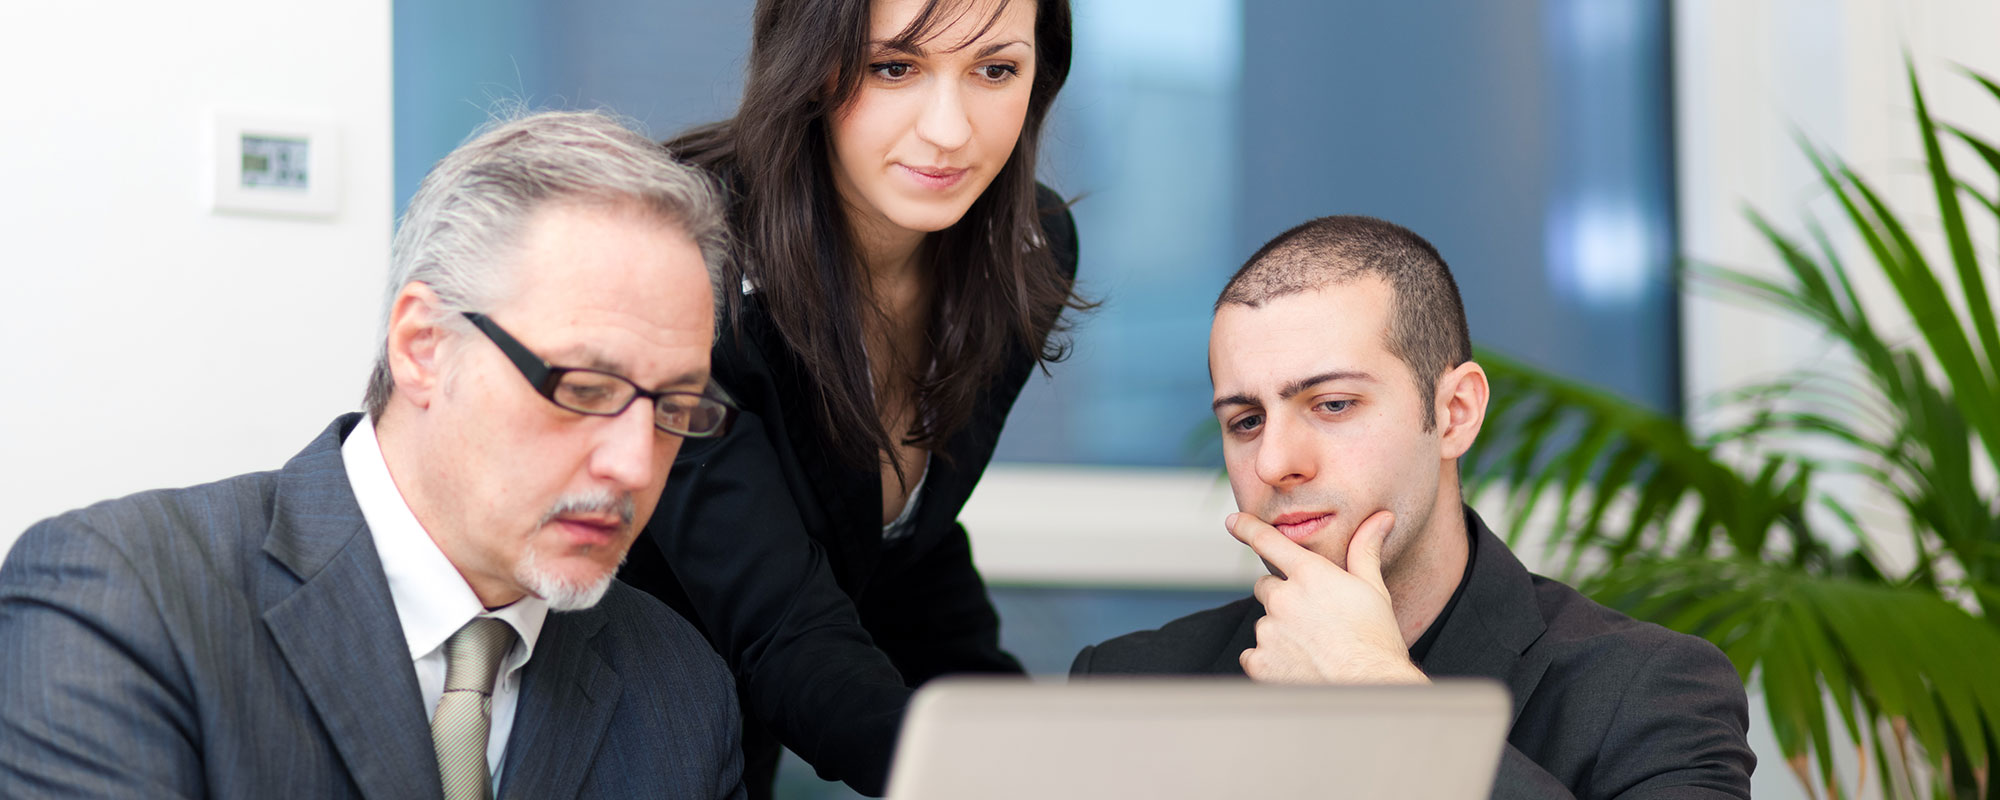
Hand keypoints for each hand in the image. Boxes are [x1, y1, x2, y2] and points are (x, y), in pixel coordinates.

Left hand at [1229, 510, 1427, 684]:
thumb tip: (1380, 519)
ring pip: (1264, 623)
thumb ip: (1365, 550)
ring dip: (1279, 632)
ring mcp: (1268, 631)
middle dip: (1283, 598)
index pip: (1269, 542)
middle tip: (1313, 619)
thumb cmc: (1376, 641)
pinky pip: (1254, 654)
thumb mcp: (1373, 590)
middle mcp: (1283, 598)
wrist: (1370, 690)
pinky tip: (1297, 666)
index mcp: (1310, 575)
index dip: (1249, 529)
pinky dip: (1269, 660)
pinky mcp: (1259, 661)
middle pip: (1266, 587)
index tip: (1234, 522)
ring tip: (1313, 648)